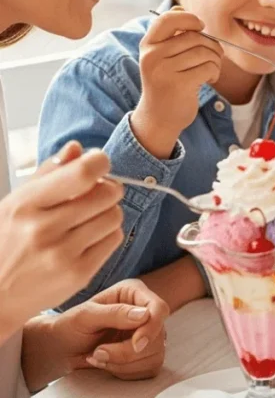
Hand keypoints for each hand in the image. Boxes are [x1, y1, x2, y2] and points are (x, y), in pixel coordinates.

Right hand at [0, 142, 122, 339]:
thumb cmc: (7, 243)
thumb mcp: (15, 204)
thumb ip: (48, 174)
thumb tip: (77, 148)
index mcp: (26, 205)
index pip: (82, 174)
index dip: (99, 163)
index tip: (99, 164)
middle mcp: (44, 229)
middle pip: (107, 193)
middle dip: (108, 189)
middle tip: (97, 193)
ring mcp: (62, 255)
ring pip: (115, 216)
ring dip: (108, 212)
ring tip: (89, 218)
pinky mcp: (79, 275)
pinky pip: (114, 239)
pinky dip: (107, 234)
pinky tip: (88, 238)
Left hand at [22, 279, 168, 389]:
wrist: (62, 349)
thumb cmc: (70, 326)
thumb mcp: (85, 316)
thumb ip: (114, 313)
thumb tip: (144, 315)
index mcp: (134, 294)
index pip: (159, 309)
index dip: (151, 328)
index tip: (136, 344)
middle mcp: (145, 312)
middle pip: (157, 336)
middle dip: (127, 351)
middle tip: (98, 352)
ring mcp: (148, 334)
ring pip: (154, 355)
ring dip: (124, 364)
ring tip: (98, 357)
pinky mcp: (146, 355)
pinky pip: (148, 369)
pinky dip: (126, 372)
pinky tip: (108, 365)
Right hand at [132, 9, 222, 158]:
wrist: (159, 118)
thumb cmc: (167, 83)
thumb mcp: (161, 57)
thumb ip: (170, 35)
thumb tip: (180, 7)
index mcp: (148, 45)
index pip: (167, 19)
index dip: (189, 18)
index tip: (201, 27)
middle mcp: (152, 56)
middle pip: (194, 37)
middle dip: (212, 45)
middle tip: (215, 57)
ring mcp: (164, 70)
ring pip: (204, 52)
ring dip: (216, 60)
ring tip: (212, 69)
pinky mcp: (178, 85)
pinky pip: (208, 67)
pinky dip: (215, 72)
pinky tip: (210, 79)